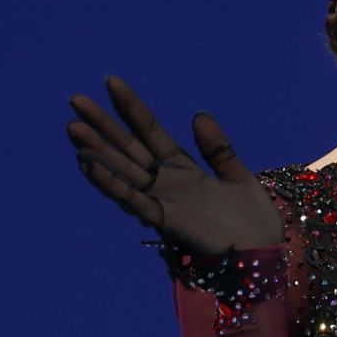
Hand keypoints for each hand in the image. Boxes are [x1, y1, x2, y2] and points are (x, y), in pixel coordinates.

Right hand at [66, 76, 284, 253]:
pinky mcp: (165, 221)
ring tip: (73, 128)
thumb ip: (217, 148)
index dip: (131, 107)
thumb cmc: (253, 221)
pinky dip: (111, 184)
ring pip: (123, 170)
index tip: (111, 81)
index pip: (150, 130)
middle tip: (75, 100)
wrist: (262, 255)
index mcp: (184, 168)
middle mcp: (167, 182)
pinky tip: (90, 166)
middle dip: (102, 125)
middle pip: (128, 148)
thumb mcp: (238, 175)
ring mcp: (163, 201)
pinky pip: (134, 200)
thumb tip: (198, 115)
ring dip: (98, 150)